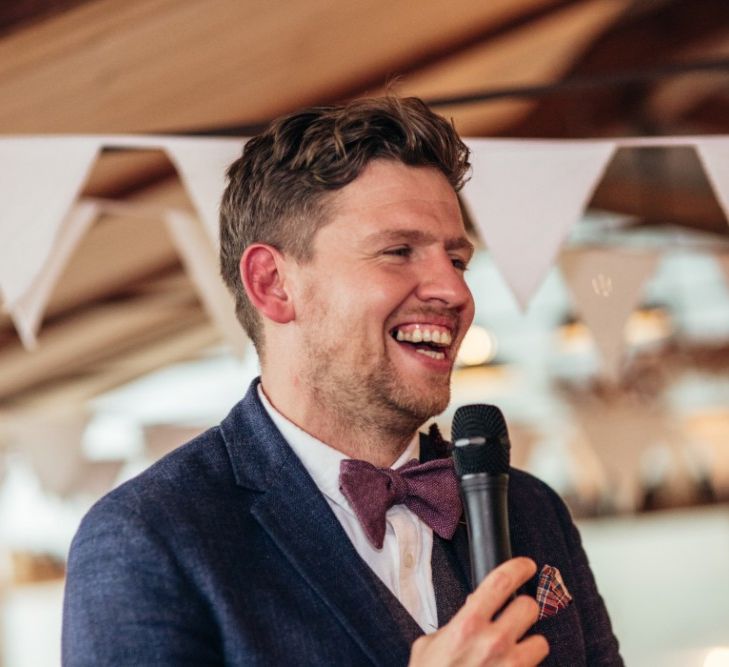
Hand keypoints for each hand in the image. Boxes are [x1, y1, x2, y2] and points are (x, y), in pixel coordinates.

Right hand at [409, 557, 547, 666]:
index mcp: (467, 625)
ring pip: (541, 641)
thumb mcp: (428, 647)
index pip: (501, 581)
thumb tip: (467, 614)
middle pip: (529, 607)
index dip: (518, 567)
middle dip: (523, 609)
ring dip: (530, 644)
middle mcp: (493, 643)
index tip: (526, 565)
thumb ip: (451, 627)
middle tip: (515, 615)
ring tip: (515, 651)